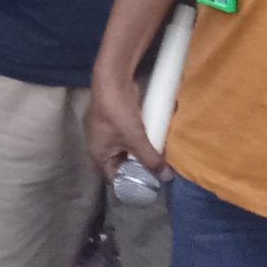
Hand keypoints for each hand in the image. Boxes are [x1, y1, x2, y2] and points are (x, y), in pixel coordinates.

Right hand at [86, 68, 163, 183]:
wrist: (113, 81)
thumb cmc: (117, 114)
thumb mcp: (136, 140)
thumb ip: (152, 160)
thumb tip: (167, 177)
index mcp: (99, 155)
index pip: (115, 178)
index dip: (132, 184)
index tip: (151, 185)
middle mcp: (102, 146)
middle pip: (124, 164)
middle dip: (142, 166)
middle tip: (160, 171)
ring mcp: (110, 133)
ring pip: (130, 149)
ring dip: (144, 150)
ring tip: (162, 156)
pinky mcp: (119, 121)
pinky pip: (133, 135)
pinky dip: (144, 137)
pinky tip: (158, 136)